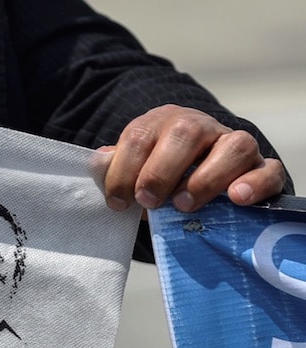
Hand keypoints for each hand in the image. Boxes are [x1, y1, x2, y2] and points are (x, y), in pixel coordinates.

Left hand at [100, 104, 285, 213]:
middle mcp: (200, 127)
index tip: (119, 202)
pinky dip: (254, 183)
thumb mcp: (132, 169)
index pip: (139, 137)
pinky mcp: (261, 167)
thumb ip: (114, 167)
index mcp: (161, 124)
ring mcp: (234, 144)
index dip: (124, 171)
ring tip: (184, 205)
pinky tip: (235, 198)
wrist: (199, 175)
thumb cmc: (157, 176)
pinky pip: (268, 169)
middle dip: (160, 171)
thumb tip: (99, 162)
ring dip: (205, 178)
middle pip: (185, 134)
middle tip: (149, 201)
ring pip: (233, 146)